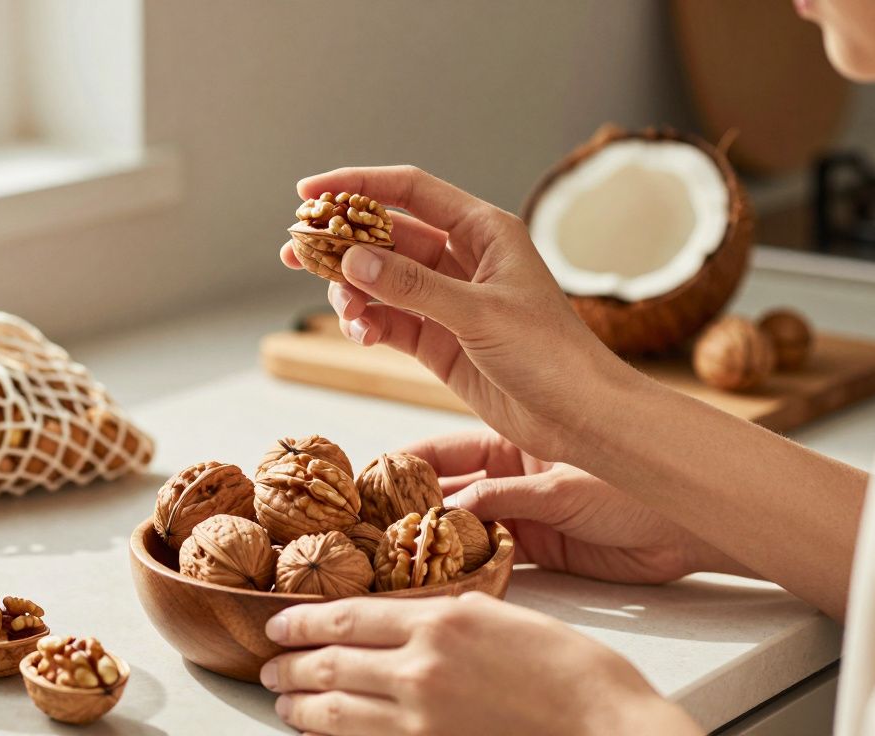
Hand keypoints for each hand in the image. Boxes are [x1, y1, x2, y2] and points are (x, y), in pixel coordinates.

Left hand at [262, 594, 698, 735]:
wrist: (602, 722)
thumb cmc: (565, 667)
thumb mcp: (496, 614)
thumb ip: (438, 613)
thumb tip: (392, 618)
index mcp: (435, 620)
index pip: (343, 617)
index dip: (300, 622)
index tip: (278, 625)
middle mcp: (418, 668)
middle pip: (328, 664)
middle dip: (289, 666)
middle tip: (269, 668)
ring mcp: (420, 719)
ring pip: (334, 711)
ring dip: (299, 706)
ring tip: (283, 703)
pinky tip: (320, 734)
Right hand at [281, 166, 622, 460]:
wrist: (579, 417)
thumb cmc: (551, 355)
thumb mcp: (479, 314)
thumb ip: (413, 287)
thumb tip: (352, 258)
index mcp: (484, 231)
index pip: (409, 191)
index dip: (357, 185)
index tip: (308, 191)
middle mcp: (463, 259)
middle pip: (386, 236)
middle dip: (340, 243)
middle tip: (294, 251)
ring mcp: (448, 300)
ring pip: (380, 281)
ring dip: (352, 292)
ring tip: (344, 312)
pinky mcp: (439, 340)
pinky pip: (389, 320)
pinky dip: (368, 325)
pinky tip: (361, 335)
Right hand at [404, 430, 752, 583]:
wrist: (683, 526)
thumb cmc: (632, 485)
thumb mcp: (559, 487)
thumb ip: (504, 498)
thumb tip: (450, 509)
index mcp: (511, 442)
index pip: (443, 451)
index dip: (407, 465)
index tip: (372, 479)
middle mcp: (509, 477)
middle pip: (446, 492)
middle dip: (411, 508)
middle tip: (373, 527)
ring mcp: (519, 515)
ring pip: (462, 528)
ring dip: (434, 542)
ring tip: (396, 556)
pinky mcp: (535, 552)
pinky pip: (488, 559)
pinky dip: (465, 568)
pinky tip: (438, 577)